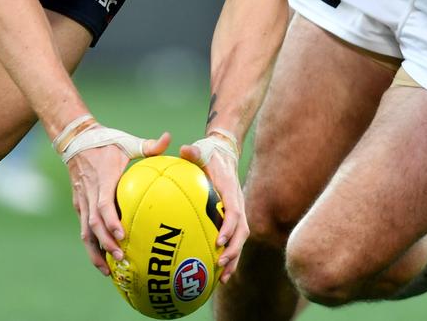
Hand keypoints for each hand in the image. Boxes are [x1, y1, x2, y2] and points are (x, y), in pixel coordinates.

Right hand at [66, 129, 169, 274]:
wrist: (76, 140)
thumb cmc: (106, 141)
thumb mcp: (127, 142)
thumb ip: (149, 144)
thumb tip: (169, 137)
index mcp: (103, 179)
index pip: (103, 204)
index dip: (111, 221)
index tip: (123, 234)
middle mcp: (90, 193)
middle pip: (93, 225)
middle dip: (106, 244)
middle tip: (121, 258)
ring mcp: (82, 200)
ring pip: (85, 231)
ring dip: (95, 252)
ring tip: (108, 271)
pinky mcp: (79, 204)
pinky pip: (84, 228)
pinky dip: (92, 244)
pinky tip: (102, 257)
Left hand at [180, 136, 247, 283]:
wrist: (225, 152)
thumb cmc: (210, 153)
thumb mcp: (202, 149)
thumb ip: (194, 152)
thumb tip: (184, 149)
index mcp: (231, 190)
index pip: (234, 212)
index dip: (229, 227)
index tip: (220, 241)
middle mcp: (238, 202)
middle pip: (242, 231)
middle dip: (234, 250)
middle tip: (220, 263)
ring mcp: (239, 210)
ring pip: (241, 239)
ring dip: (234, 258)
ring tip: (223, 277)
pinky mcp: (234, 216)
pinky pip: (235, 238)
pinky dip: (230, 254)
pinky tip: (218, 271)